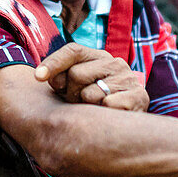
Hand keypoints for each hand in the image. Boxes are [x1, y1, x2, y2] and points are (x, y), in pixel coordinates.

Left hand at [34, 43, 148, 110]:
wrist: (130, 125)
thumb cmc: (93, 103)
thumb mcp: (73, 88)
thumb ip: (59, 78)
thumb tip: (42, 76)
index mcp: (97, 56)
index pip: (73, 51)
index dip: (54, 62)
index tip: (37, 77)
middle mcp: (114, 63)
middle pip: (76, 73)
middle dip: (71, 93)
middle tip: (79, 102)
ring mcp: (128, 78)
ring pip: (89, 93)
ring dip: (87, 106)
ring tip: (94, 109)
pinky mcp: (139, 96)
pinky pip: (108, 105)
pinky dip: (103, 112)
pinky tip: (107, 113)